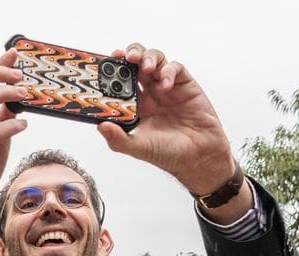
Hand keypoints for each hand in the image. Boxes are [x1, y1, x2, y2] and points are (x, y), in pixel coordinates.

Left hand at [95, 43, 234, 196]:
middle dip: (129, 55)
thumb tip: (100, 126)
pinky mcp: (185, 85)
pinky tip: (166, 85)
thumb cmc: (168, 153)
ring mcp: (167, 87)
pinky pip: (175, 68)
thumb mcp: (138, 148)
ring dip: (148, 58)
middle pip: (136, 63)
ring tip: (146, 67)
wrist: (199, 157)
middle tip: (125, 57)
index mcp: (135, 106)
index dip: (112, 70)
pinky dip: (169, 71)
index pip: (119, 81)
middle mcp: (149, 93)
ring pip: (155, 60)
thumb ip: (118, 138)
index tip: (104, 64)